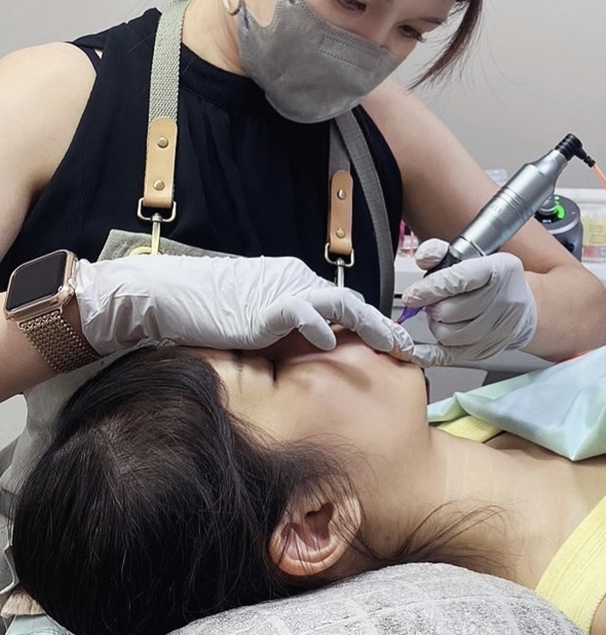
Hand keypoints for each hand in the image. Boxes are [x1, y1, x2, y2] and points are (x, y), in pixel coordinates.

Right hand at [75, 254, 420, 358]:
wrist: (168, 295)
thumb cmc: (206, 311)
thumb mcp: (254, 321)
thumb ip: (283, 331)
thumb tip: (309, 354)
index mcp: (295, 281)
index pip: (342, 303)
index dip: (371, 324)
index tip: (395, 345)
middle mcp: (295, 280)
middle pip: (351, 303)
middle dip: (383, 326)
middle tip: (408, 349)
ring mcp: (281, 291)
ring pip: (339, 304)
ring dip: (368, 325)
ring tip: (390, 345)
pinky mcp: (263, 306)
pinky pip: (300, 313)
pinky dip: (319, 327)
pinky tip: (332, 343)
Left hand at [399, 240, 537, 364]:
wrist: (520, 304)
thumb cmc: (490, 279)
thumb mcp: (469, 256)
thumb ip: (440, 252)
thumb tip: (424, 257)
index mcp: (499, 270)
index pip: (459, 280)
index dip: (431, 288)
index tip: (413, 294)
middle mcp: (503, 300)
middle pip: (452, 311)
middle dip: (433, 307)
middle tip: (432, 303)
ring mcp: (498, 328)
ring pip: (450, 335)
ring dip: (435, 325)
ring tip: (439, 316)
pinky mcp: (488, 349)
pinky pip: (451, 356)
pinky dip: (430, 354)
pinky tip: (418, 350)